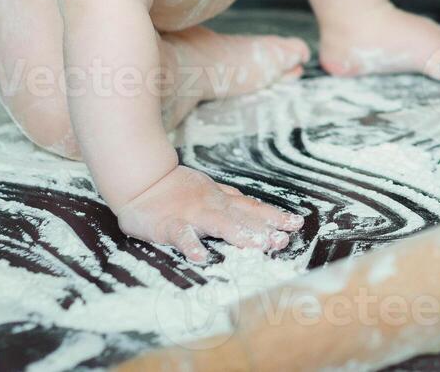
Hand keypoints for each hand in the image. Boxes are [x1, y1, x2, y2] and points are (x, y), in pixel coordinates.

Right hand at [116, 164, 303, 263]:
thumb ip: (232, 201)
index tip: (296, 224)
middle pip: (242, 218)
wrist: (143, 180)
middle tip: (282, 241)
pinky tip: (201, 258)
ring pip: (219, 224)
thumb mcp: (211, 190)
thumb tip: (258, 209)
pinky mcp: (170, 224)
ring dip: (239, 234)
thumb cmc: (178, 189)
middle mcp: (212, 206)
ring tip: (256, 247)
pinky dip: (191, 245)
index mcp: (222, 201)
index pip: (253, 209)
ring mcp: (192, 214)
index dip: (275, 216)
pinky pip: (182, 235)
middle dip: (264, 230)